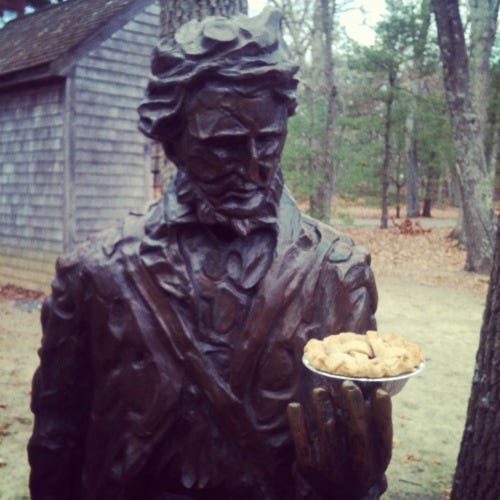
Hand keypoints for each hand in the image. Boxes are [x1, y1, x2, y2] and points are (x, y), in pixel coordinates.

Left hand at [287, 382, 391, 498]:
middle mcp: (358, 469)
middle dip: (353, 405)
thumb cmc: (357, 459)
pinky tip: (295, 406)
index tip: (379, 391)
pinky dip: (298, 420)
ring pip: (328, 430)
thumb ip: (374, 424)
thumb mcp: (372, 449)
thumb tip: (377, 389)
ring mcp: (333, 470)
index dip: (384, 413)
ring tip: (319, 391)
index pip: (384, 436)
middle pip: (357, 433)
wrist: (337, 495)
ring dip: (323, 406)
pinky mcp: (309, 468)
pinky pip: (302, 440)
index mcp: (377, 462)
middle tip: (347, 384)